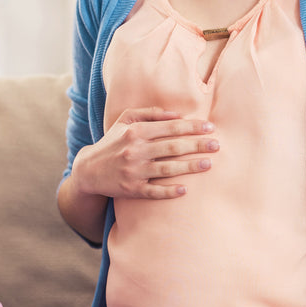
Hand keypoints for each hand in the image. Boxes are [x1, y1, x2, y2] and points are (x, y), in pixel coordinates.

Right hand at [71, 107, 217, 199]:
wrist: (88, 170)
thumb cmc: (112, 142)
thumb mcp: (125, 121)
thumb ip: (150, 114)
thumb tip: (177, 114)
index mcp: (135, 132)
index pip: (170, 128)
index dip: (192, 127)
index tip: (210, 127)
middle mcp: (135, 151)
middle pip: (173, 147)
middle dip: (197, 145)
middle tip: (217, 145)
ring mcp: (134, 172)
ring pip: (168, 169)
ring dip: (190, 167)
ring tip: (209, 164)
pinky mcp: (132, 190)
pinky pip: (154, 192)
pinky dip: (170, 192)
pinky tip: (185, 190)